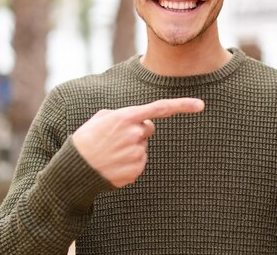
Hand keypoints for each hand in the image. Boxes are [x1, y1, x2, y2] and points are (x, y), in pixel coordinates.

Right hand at [72, 98, 204, 187]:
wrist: (75, 169)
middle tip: (116, 138)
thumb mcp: (101, 118)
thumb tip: (140, 121)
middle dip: (137, 132)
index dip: (182, 106)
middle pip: (148, 129)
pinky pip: (140, 162)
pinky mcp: (136, 171)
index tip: (201, 105)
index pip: (159, 109)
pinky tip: (114, 164)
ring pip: (143, 147)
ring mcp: (136, 154)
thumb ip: (124, 114)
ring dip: (131, 148)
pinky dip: (129, 163)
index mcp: (125, 117)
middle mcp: (134, 135)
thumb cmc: (87, 139)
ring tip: (111, 153)